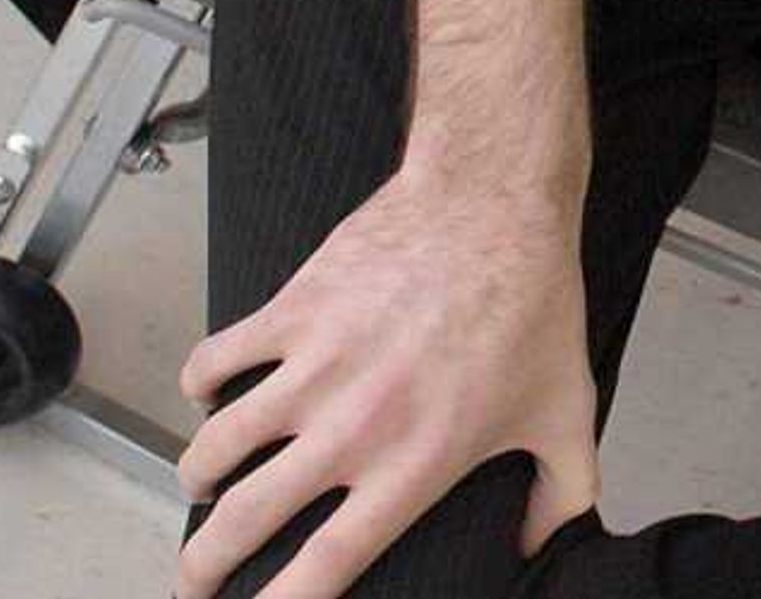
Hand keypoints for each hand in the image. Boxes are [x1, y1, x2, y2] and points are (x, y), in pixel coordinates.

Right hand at [172, 162, 598, 598]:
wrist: (494, 200)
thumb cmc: (535, 303)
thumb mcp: (566, 410)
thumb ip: (561, 491)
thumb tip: (539, 547)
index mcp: (413, 465)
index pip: (324, 566)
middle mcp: (352, 428)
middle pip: (242, 523)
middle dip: (202, 566)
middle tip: (195, 579)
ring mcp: (313, 367)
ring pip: (213, 447)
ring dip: (196, 476)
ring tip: (202, 486)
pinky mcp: (290, 310)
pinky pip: (213, 361)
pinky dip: (199, 383)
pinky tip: (209, 393)